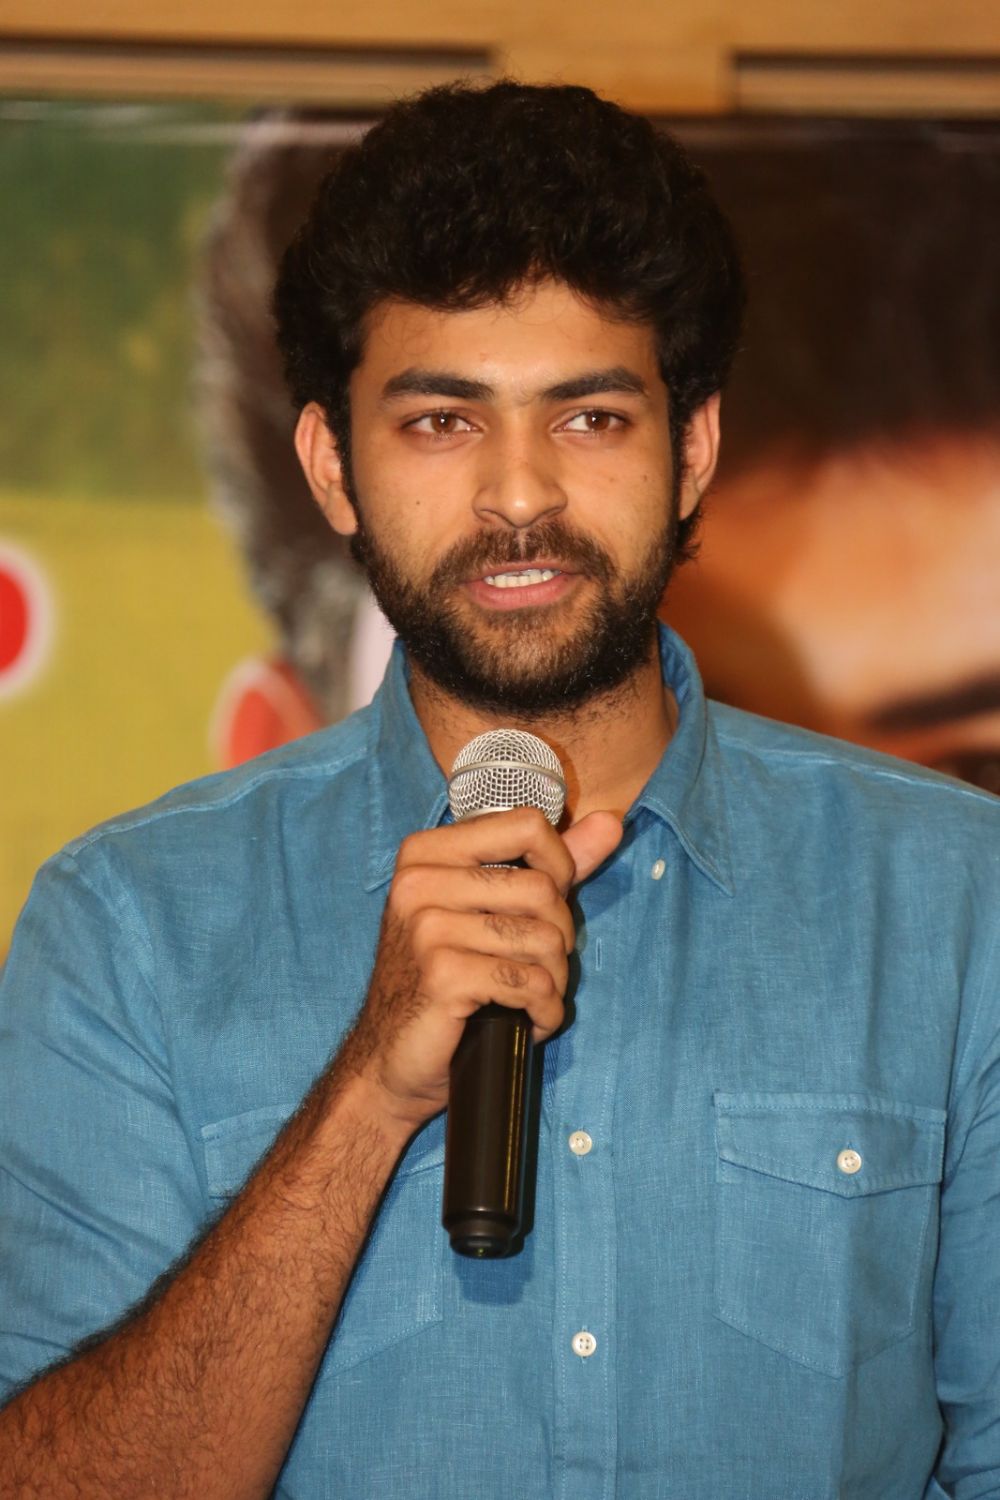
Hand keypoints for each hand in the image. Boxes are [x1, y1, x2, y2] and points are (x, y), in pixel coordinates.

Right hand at [341, 807, 621, 1131]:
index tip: (547, 906)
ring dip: (553, 980)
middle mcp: (419, 881)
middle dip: (559, 937)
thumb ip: (548, 864)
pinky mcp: (443, 975)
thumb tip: (610, 823)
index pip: (527, 824)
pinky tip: (527, 1022)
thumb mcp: (488, 911)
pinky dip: (544, 1011)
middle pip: (542, 887)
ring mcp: (427, 927)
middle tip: (538, 968)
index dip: (559, 865)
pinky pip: (531, 983)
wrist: (389, 1058)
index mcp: (427, 852)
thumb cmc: (443, 980)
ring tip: (531, 997)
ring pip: (543, 938)